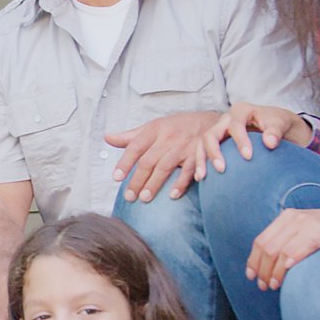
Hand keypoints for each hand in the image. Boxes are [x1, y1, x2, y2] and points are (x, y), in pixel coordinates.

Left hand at [106, 111, 220, 202]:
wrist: (211, 121)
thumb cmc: (178, 126)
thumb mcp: (154, 126)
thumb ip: (131, 136)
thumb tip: (107, 138)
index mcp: (155, 130)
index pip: (135, 147)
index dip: (125, 163)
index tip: (116, 178)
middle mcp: (168, 137)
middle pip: (149, 160)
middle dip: (137, 179)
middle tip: (129, 197)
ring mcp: (184, 146)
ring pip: (165, 166)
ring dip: (154, 183)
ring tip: (144, 198)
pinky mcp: (198, 155)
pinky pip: (189, 170)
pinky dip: (181, 183)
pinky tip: (172, 196)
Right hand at [191, 103, 312, 181]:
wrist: (278, 128)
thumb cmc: (279, 124)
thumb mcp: (281, 123)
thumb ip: (276, 131)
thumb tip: (269, 142)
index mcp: (240, 111)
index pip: (235, 125)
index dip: (240, 140)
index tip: (248, 157)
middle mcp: (225, 120)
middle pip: (211, 134)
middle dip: (214, 152)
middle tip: (222, 169)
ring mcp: (219, 132)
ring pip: (202, 144)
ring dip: (201, 160)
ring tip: (203, 177)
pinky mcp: (217, 143)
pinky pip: (204, 153)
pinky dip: (201, 164)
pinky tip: (202, 179)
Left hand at [244, 197, 319, 289]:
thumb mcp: (307, 232)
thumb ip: (289, 243)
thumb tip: (269, 268)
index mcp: (287, 217)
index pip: (261, 241)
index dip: (253, 261)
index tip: (251, 278)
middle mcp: (294, 217)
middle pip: (267, 248)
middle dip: (262, 270)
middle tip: (264, 287)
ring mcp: (310, 222)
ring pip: (280, 250)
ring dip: (275, 272)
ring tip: (275, 286)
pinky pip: (302, 246)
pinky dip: (291, 261)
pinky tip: (288, 272)